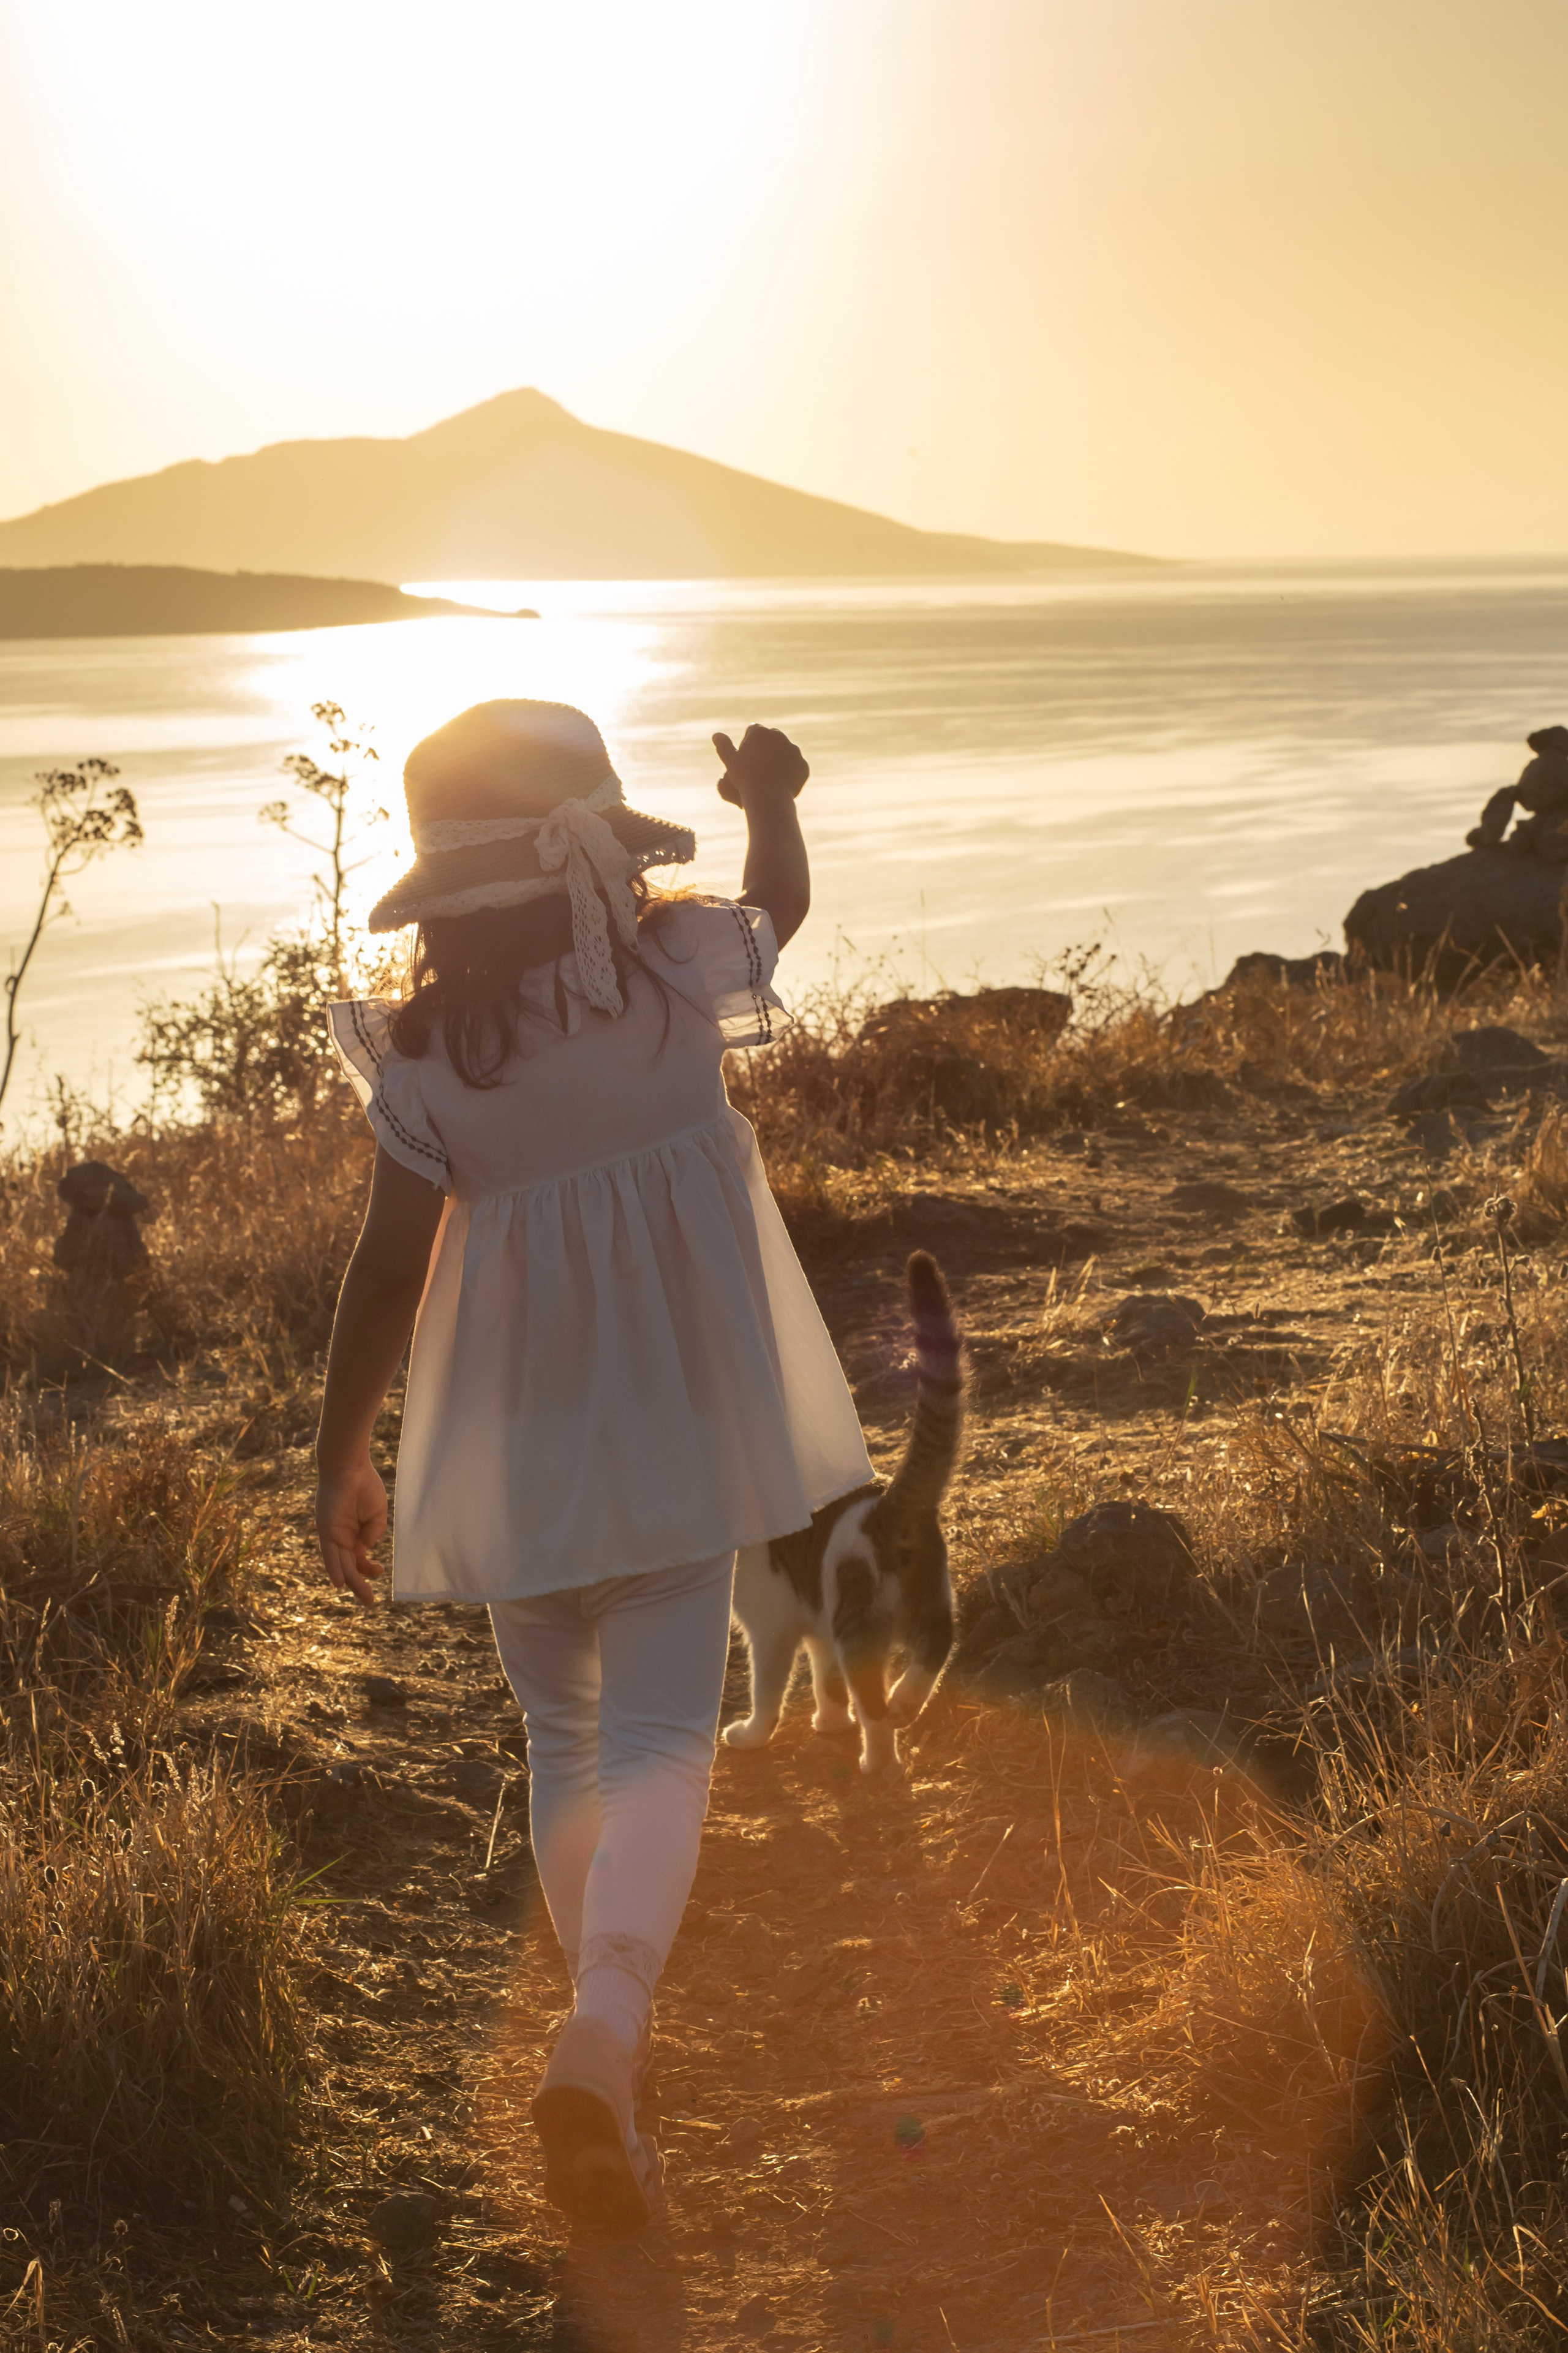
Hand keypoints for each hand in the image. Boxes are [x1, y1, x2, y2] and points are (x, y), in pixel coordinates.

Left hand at [315, 1460, 387, 1603]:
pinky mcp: (326, 1530)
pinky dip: (333, 1568)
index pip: (358, 1559)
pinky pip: (329, 1553)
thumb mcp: (377, 1512)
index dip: (368, 1570)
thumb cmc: (364, 1485)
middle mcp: (341, 1538)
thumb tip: (368, 1546)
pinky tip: (339, 1583)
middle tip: (370, 1602)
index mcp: (354, 1534)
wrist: (349, 1466)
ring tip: (365, 1598)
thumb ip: (374, 1531)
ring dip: (352, 1582)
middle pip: (349, 1567)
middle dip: (361, 1584)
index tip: (381, 1570)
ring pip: (341, 1565)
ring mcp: (333, 1535)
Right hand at [713, 724, 807, 808]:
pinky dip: (791, 773)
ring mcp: (794, 750)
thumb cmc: (745, 778)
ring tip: (771, 776)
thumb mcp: (731, 762)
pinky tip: (782, 783)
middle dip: (766, 749)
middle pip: (771, 739)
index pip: (753, 732)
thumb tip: (716, 735)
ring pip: (785, 752)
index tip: (746, 759)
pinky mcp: (803, 765)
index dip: (748, 744)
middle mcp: (779, 736)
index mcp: (760, 732)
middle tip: (758, 768)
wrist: (768, 796)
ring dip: (780, 759)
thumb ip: (724, 746)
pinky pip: (796, 767)